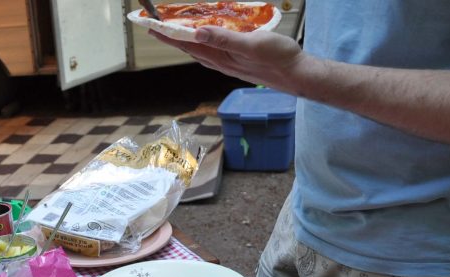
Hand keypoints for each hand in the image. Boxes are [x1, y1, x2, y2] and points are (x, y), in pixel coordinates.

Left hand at [149, 27, 306, 91]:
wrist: (297, 75)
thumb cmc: (278, 59)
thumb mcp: (252, 44)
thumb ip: (224, 39)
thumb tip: (198, 33)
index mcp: (222, 57)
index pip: (188, 44)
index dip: (169, 36)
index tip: (152, 27)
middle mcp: (221, 63)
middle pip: (190, 49)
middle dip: (172, 38)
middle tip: (157, 28)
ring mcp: (229, 64)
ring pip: (200, 52)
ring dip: (186, 42)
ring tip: (175, 33)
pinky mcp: (238, 63)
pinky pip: (213, 52)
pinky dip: (204, 44)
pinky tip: (206, 41)